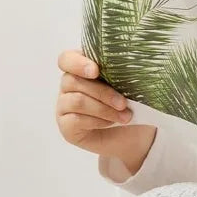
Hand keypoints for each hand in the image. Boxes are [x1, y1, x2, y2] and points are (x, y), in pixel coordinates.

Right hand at [56, 50, 155, 175]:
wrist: (132, 136)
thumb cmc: (128, 107)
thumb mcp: (126, 89)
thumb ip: (118, 76)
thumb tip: (128, 69)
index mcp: (80, 69)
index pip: (66, 59)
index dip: (78, 63)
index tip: (96, 71)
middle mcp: (68, 86)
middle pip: (74, 81)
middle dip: (103, 93)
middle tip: (123, 103)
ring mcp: (64, 106)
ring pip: (77, 101)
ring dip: (104, 109)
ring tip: (124, 117)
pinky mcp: (66, 126)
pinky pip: (77, 119)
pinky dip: (98, 121)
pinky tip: (111, 123)